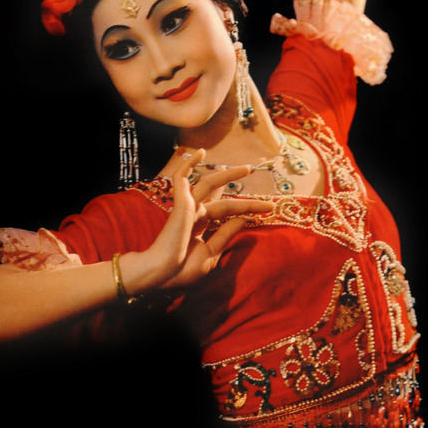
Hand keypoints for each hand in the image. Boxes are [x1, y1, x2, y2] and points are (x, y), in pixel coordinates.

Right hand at [143, 149, 273, 290]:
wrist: (161, 275)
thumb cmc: (181, 271)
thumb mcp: (210, 254)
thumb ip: (225, 235)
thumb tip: (242, 219)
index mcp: (201, 228)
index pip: (225, 212)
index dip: (245, 208)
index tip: (266, 208)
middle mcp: (195, 215)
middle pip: (223, 201)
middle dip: (243, 199)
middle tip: (263, 195)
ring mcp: (187, 208)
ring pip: (209, 184)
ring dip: (228, 175)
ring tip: (248, 168)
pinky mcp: (180, 203)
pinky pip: (181, 178)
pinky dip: (188, 165)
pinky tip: (199, 153)